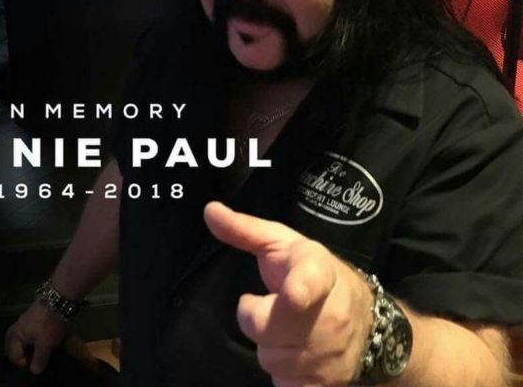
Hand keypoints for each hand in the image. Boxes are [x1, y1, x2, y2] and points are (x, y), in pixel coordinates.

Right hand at [5, 301, 70, 373]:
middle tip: (34, 358)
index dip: (25, 363)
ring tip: (42, 350)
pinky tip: (46, 338)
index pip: (14, 356)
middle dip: (23, 353)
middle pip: (14, 345)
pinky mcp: (36, 315)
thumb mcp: (45, 344)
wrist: (60, 298)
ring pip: (24, 337)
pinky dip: (36, 337)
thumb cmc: (49, 323)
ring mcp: (26, 319)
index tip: (37, 362)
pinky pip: (32, 331)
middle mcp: (17, 327)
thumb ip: (39, 360)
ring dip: (31, 345)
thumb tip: (35, 371)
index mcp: (15, 335)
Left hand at [203, 201, 373, 386]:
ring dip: (271, 346)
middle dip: (258, 317)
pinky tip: (296, 356)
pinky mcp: (326, 385)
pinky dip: (284, 375)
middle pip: (264, 328)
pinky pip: (284, 385)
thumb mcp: (283, 243)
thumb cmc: (314, 273)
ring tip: (288, 329)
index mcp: (316, 272)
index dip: (299, 290)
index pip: (308, 283)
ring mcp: (328, 355)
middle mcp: (328, 317)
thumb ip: (244, 229)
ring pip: (269, 359)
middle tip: (274, 306)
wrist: (369, 321)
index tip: (293, 294)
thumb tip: (209, 210)